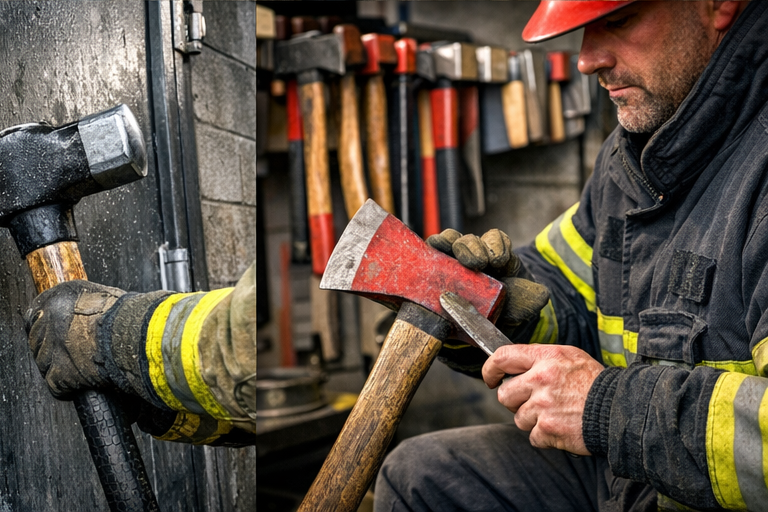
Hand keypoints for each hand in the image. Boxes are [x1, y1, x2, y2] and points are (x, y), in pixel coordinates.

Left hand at [25, 280, 169, 404]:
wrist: (134, 335)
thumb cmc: (126, 315)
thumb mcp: (101, 296)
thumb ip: (83, 303)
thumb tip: (83, 310)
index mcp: (56, 300)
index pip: (34, 317)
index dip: (47, 329)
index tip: (56, 334)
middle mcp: (48, 322)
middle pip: (37, 342)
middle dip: (53, 348)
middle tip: (72, 351)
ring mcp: (51, 349)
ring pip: (44, 364)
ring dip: (59, 367)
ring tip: (80, 365)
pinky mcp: (59, 373)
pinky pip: (55, 385)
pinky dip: (67, 387)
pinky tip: (81, 381)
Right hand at [427, 228, 549, 337]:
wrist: (476, 331)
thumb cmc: (498, 312)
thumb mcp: (517, 306)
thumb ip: (528, 300)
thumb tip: (542, 295)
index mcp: (493, 257)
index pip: (495, 240)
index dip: (496, 245)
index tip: (499, 260)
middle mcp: (470, 256)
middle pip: (467, 240)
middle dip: (470, 247)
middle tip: (475, 262)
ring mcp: (447, 263)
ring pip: (444, 243)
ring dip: (445, 244)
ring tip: (446, 252)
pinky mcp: (429, 272)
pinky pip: (424, 257)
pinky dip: (424, 254)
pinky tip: (424, 257)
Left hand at [482, 344, 603, 454]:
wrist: (619, 410)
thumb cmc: (594, 384)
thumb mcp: (570, 357)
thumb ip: (541, 359)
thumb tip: (515, 365)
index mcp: (545, 358)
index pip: (502, 357)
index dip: (490, 370)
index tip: (489, 378)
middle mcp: (541, 379)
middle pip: (504, 394)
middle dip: (514, 401)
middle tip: (534, 402)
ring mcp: (543, 405)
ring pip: (518, 418)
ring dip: (533, 420)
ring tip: (555, 414)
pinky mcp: (548, 429)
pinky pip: (533, 436)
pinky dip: (545, 436)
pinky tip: (561, 427)